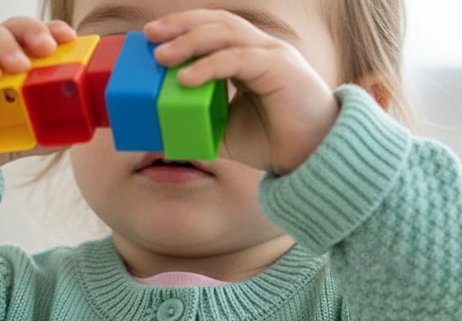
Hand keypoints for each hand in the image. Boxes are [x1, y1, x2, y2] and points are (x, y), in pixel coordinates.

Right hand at [0, 18, 75, 184]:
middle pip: (12, 27)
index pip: (33, 39)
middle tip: (48, 47)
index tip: (69, 39)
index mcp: (11, 66)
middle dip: (32, 32)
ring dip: (5, 46)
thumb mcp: (17, 141)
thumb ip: (43, 135)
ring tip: (20, 65)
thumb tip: (76, 133)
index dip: (51, 32)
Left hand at [144, 10, 339, 175]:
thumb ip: (200, 127)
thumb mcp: (226, 134)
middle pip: (216, 22)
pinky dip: (209, 66)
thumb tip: (165, 137)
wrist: (312, 157)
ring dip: (189, 41)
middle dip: (180, 25)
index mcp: (248, 58)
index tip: (152, 38)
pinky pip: (236, 59)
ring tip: (161, 55)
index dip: (183, 29)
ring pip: (225, 34)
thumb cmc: (274, 143)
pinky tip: (186, 78)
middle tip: (149, 34)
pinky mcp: (277, 68)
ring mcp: (270, 54)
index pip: (213, 31)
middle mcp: (260, 49)